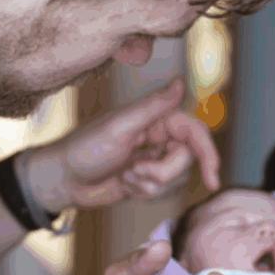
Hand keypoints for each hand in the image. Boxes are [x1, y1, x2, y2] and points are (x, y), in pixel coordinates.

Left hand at [26, 79, 220, 211]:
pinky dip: (143, 193)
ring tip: (124, 176)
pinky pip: (162, 192)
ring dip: (149, 184)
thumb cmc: (85, 148)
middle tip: (133, 172)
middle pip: (186, 160)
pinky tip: (124, 184)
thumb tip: (181, 82)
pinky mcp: (147, 178)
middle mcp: (160, 135)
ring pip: (176, 179)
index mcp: (158, 117)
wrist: (61, 179)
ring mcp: (154, 157)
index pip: (195, 133)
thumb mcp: (120, 126)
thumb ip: (154, 106)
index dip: (208, 155)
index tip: (213, 179)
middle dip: (162, 173)